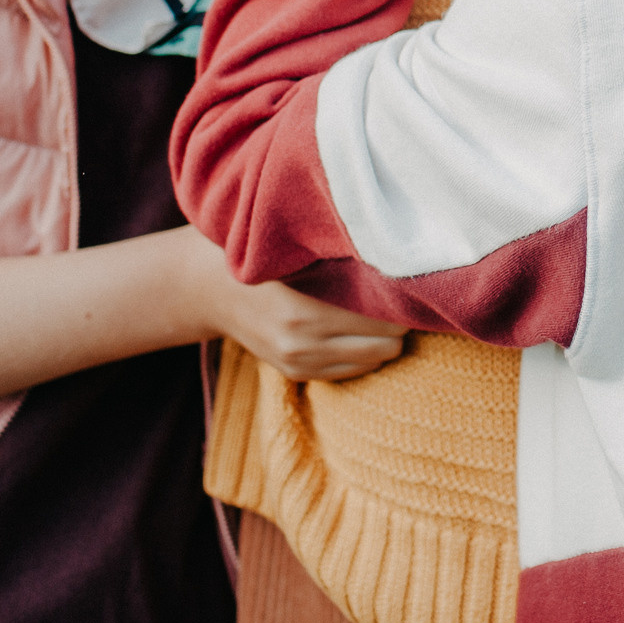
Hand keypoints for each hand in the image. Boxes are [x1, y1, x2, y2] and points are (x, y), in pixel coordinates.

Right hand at [173, 227, 407, 381]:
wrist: (210, 288)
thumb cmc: (263, 256)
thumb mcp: (297, 248)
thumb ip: (342, 255)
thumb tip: (399, 251)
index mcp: (304, 311)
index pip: (381, 316)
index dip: (404, 297)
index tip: (413, 280)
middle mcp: (302, 344)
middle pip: (387, 344)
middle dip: (400, 320)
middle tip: (404, 294)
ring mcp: (299, 363)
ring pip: (375, 360)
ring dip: (386, 338)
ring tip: (384, 309)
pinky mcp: (297, 374)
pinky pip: (354, 371)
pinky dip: (365, 351)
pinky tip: (360, 326)